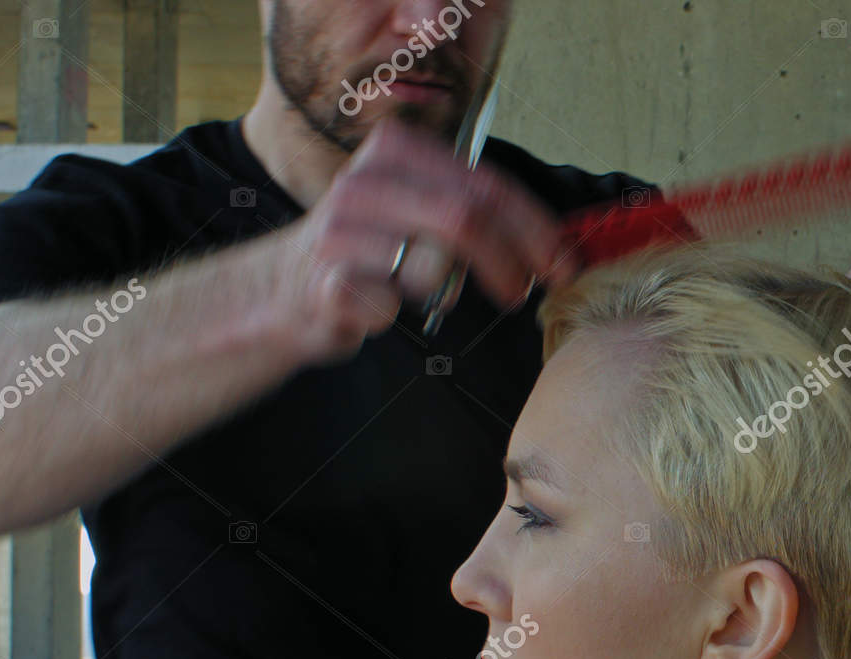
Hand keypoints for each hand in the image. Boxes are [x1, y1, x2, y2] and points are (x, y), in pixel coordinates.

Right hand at [272, 119, 579, 362]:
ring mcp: (340, 228)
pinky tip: (380, 310)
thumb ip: (476, 212)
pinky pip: (385, 303)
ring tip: (425, 293)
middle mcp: (366, 180)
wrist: (286, 291)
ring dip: (443, 290)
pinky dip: (394, 315)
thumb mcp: (422, 213)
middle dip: (512, 260)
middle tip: (528, 291)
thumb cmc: (371, 254)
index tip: (564, 261)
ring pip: (431, 265)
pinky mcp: (325, 279)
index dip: (535, 227)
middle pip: (466, 217)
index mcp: (398, 151)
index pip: (486, 184)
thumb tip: (556, 242)